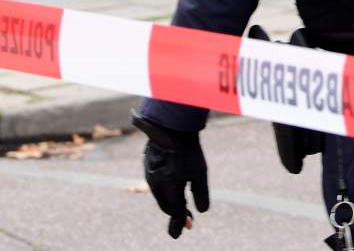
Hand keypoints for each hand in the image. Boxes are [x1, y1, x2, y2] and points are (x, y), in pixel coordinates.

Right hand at [132, 112, 209, 237]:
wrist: (172, 127)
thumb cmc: (189, 151)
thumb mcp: (200, 173)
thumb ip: (201, 194)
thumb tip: (202, 211)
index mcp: (168, 188)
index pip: (175, 211)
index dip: (181, 222)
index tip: (187, 229)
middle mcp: (155, 184)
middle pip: (166, 205)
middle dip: (176, 214)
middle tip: (187, 221)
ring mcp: (150, 175)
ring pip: (160, 195)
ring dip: (170, 202)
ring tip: (180, 207)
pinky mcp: (148, 166)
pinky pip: (157, 184)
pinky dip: (165, 190)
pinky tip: (172, 188)